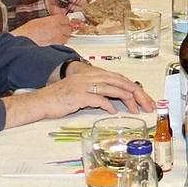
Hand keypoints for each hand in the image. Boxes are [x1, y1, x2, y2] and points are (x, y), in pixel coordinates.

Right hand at [2, 66, 155, 127]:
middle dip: (135, 92)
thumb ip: (96, 94)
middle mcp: (89, 77)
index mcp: (91, 75)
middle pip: (118, 81)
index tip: (144, 98)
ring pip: (110, 88)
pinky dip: (108, 105)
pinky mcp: (78, 95)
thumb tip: (112, 102)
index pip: (117, 78)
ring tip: (135, 107)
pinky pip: (97, 98)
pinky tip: (114, 111)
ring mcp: (84, 85)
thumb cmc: (60, 99)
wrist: (41, 101)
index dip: (132, 86)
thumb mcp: (81, 93)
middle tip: (146, 103)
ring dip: (125, 98)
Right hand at [11, 12, 75, 45]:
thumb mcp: (39, 20)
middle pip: (68, 28)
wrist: (23, 41)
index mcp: (54, 20)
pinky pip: (61, 45)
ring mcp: (58, 39)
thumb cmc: (27, 31)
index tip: (63, 22)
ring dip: (63, 37)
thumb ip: (50, 20)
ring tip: (55, 37)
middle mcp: (58, 29)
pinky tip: (52, 43)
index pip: (66, 19)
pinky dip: (59, 44)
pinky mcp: (56, 47)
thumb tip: (55, 21)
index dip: (64, 21)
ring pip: (66, 37)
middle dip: (65, 29)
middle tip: (59, 30)